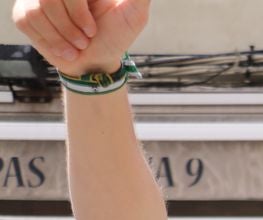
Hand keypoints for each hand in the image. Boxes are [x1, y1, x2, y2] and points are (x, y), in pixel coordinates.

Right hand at [12, 0, 147, 73]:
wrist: (95, 62)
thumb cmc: (115, 37)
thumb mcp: (133, 15)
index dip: (78, 10)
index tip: (92, 29)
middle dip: (72, 25)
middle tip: (88, 37)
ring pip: (38, 10)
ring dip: (62, 35)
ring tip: (77, 44)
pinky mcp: (23, 10)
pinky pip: (27, 20)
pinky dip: (49, 40)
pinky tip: (64, 46)